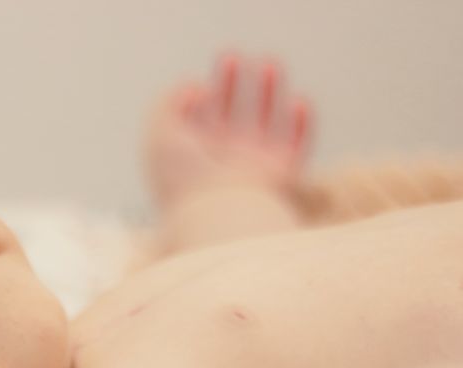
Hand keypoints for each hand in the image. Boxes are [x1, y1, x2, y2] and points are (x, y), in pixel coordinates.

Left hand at [144, 52, 313, 206]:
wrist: (220, 216)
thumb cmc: (186, 180)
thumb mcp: (160, 135)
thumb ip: (167, 102)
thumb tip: (195, 86)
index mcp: (192, 157)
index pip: (196, 120)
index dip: (197, 96)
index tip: (200, 85)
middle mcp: (223, 161)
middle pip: (230, 115)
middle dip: (231, 84)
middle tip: (231, 57)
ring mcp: (254, 168)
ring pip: (266, 123)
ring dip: (269, 91)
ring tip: (269, 62)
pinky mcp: (282, 176)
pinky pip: (299, 144)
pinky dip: (303, 122)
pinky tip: (298, 100)